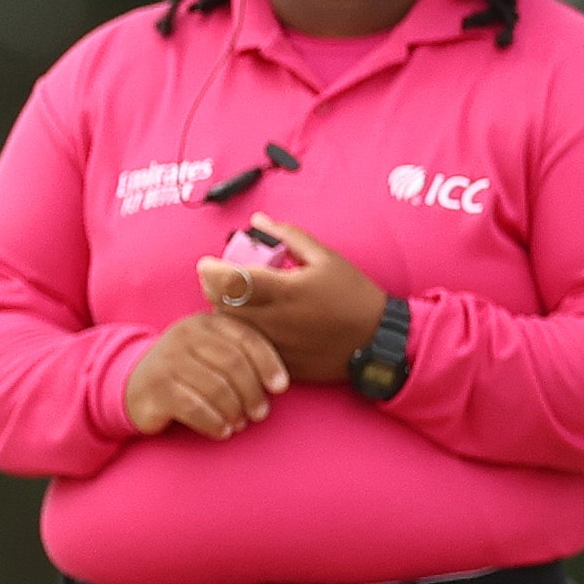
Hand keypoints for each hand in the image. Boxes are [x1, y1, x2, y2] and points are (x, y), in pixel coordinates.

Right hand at [123, 311, 291, 438]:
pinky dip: (214, 422)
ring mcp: (168, 361)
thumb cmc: (187, 371)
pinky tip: (222, 431)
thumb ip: (239, 351)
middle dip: (252, 392)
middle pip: (233, 364)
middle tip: (260, 414)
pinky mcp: (156, 388)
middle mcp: (185, 336)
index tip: (281, 387)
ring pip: (216, 388)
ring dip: (234, 411)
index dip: (268, 363)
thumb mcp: (210, 351)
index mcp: (205, 322)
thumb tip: (278, 382)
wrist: (134, 385)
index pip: (246, 338)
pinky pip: (195, 408)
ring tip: (239, 424)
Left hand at [196, 221, 388, 381]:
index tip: (207, 263)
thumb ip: (290, 236)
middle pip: (221, 304)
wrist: (376, 340)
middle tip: (215, 276)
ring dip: (221, 309)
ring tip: (231, 295)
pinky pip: (243, 346)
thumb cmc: (353, 296)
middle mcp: (275, 320)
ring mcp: (273, 345)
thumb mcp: (326, 258)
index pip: (232, 280)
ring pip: (228, 328)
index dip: (211, 270)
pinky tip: (246, 319)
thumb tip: (258, 221)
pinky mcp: (276, 362)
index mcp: (286, 291)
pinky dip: (236, 331)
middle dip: (211, 287)